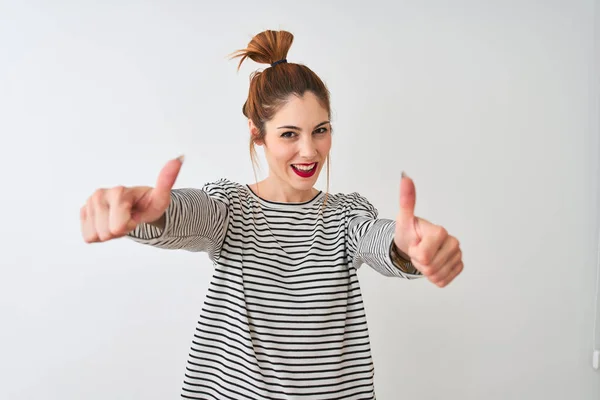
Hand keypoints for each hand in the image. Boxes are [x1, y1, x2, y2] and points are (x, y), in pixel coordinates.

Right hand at [80, 155, 183, 242]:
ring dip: (109, 233)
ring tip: (119, 219)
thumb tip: (178, 158)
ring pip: (95, 236)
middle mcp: (99, 194)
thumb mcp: (160, 197)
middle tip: (128, 218)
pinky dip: (100, 234)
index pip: (118, 227)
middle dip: (119, 230)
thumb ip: (167, 181)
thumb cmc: (148, 203)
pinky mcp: (83, 211)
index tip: (135, 215)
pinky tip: (109, 222)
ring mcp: (89, 203)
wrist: (137, 206)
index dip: (129, 226)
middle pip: (106, 233)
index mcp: (117, 192)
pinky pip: (88, 237)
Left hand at [394, 172, 462, 286]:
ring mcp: (458, 255)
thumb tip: (405, 177)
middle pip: (430, 268)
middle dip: (419, 262)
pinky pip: (443, 282)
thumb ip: (406, 200)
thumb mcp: (404, 219)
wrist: (413, 244)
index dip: (414, 253)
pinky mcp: (459, 267)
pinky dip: (434, 277)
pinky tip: (432, 264)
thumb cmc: (409, 232)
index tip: (415, 243)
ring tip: (423, 256)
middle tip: (418, 250)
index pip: (423, 256)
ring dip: (425, 270)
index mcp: (441, 231)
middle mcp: (454, 242)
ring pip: (436, 276)